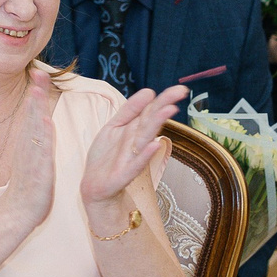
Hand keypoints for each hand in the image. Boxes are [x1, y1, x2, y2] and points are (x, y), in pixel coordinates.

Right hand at [0, 64, 59, 227]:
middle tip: (38, 71)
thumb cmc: (28, 187)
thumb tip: (41, 124)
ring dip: (36, 109)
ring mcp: (31, 157)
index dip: (36, 94)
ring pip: (34, 128)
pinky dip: (43, 135)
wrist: (17, 212)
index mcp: (28, 143)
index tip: (39, 73)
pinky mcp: (37, 170)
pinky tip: (46, 122)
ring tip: (38, 89)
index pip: (33, 113)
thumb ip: (36, 142)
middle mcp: (27, 146)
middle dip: (36, 93)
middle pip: (31, 115)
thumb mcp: (33, 159)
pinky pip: (41, 150)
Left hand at [81, 83, 184, 225]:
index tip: (181, 89)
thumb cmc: (107, 156)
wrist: (95, 186)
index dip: (163, 99)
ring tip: (169, 109)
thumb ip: (130, 110)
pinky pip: (136, 163)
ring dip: (156, 123)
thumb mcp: (114, 127)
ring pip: (145, 137)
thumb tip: (149, 92)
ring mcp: (132, 157)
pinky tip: (154, 144)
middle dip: (163, 105)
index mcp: (134, 130)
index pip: (150, 111)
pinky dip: (145, 154)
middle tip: (181, 92)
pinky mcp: (124, 174)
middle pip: (150, 120)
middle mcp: (136, 142)